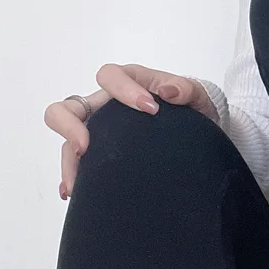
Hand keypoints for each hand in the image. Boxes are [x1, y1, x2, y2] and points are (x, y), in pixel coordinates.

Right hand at [43, 64, 218, 200]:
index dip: (123, 90)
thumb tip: (169, 92)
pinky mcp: (100, 156)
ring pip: (68, 141)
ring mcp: (99, 132)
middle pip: (69, 107)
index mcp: (127, 82)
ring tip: (77, 181)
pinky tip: (74, 192)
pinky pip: (78, 165)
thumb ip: (186, 89)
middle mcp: (105, 106)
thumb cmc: (193, 108)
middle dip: (69, 124)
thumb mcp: (197, 95)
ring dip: (69, 160)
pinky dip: (73, 178)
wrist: (200, 138)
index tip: (150, 109)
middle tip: (86, 145)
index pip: (111, 75)